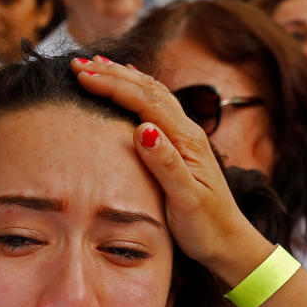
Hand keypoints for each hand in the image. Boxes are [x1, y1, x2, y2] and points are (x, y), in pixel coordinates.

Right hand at [70, 56, 273, 285]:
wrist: (229, 242)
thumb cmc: (206, 226)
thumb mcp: (185, 199)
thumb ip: (166, 164)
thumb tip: (143, 129)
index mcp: (186, 140)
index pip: (144, 102)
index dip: (113, 86)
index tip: (82, 76)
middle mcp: (187, 131)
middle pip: (147, 90)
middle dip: (112, 74)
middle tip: (77, 64)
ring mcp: (185, 137)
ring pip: (152, 94)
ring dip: (123, 77)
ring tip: (96, 65)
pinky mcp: (181, 146)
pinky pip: (157, 107)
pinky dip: (137, 90)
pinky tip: (130, 85)